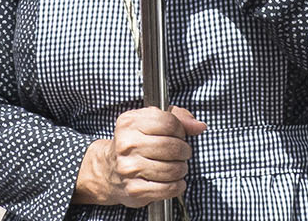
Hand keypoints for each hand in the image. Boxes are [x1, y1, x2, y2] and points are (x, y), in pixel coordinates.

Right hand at [77, 106, 206, 207]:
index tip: (179, 135)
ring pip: (173, 169)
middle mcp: (127, 144)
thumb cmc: (135, 144)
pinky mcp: (134, 189)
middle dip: (184, 151)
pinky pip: (168, 188)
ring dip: (182, 169)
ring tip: (177, 167)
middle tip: (182, 153)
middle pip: (172, 146)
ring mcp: (129, 168)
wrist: (109, 171)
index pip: (169, 122)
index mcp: (130, 123)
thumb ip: (178, 118)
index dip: (181, 130)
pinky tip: (174, 181)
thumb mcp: (151, 122)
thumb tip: (199, 126)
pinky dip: (177, 186)